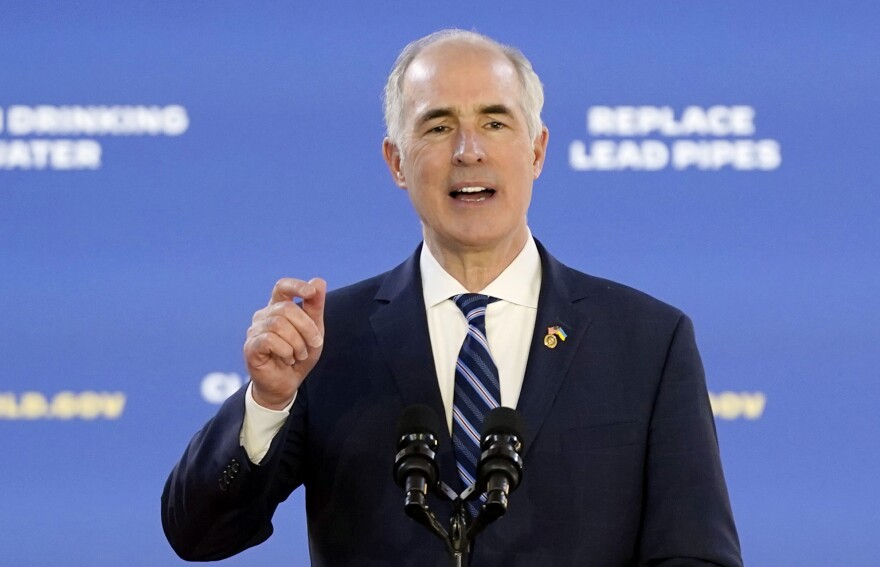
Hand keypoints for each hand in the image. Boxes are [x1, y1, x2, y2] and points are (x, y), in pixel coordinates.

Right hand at [243, 277, 325, 409]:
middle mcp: (263, 315)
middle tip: (314, 344)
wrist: (287, 384)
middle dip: (306, 327)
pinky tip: (287, 359)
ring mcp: (254, 330)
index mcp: (278, 307)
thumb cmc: (300, 355)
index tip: (311, 293)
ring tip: (299, 355)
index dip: (296, 286)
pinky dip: (286, 350)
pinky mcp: (250, 347)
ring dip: (297, 343)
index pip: (282, 286)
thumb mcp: (314, 330)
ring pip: (278, 324)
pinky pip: (270, 340)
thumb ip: (315, 306)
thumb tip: (318, 281)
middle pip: (286, 309)